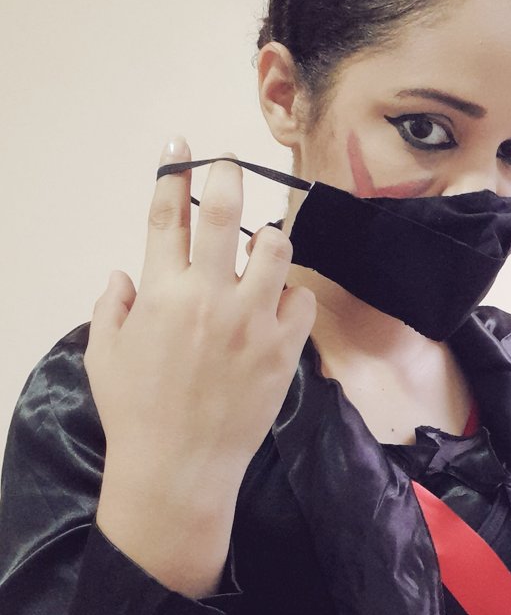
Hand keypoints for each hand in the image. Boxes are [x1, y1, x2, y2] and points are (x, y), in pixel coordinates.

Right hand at [85, 138, 315, 595]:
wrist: (181, 468)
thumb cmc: (136, 413)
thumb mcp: (104, 355)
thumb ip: (113, 306)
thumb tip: (124, 273)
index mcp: (161, 293)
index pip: (168, 218)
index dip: (173, 174)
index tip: (181, 146)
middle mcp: (210, 297)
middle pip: (226, 214)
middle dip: (228, 177)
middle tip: (231, 164)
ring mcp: (253, 321)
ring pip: (277, 249)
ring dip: (270, 239)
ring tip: (263, 247)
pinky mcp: (284, 348)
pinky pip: (302, 298)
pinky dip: (292, 294)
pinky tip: (280, 304)